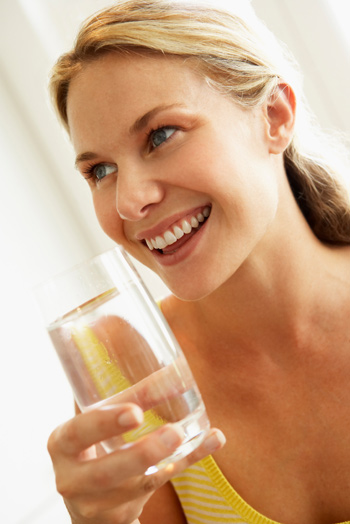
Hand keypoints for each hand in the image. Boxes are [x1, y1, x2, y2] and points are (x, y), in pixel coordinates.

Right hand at [48, 403, 224, 523]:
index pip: (79, 433)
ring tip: (187, 438)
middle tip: (172, 433)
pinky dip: (187, 462)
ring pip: (134, 488)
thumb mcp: (98, 421)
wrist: (86, 496)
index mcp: (63, 444)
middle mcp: (73, 478)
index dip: (105, 423)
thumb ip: (128, 399)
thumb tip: (173, 372)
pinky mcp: (120, 516)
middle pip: (106, 472)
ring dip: (165, 463)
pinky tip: (212, 442)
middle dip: (141, 454)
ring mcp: (96, 503)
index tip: (135, 412)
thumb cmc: (92, 446)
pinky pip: (158, 488)